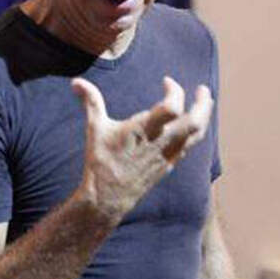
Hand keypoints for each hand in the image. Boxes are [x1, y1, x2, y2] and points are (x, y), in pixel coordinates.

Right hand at [70, 76, 213, 222]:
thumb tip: (75, 81)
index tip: (167, 81)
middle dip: (203, 103)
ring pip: (196, 135)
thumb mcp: (95, 128)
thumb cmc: (100, 161)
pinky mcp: (168, 165)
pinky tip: (189, 126)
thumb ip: (90, 102)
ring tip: (204, 103)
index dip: (174, 90)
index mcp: (145, 130)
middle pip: (195, 121)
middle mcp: (161, 143)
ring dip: (203, 116)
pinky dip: (193, 132)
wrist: (107, 197)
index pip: (173, 106)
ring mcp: (167, 155)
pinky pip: (188, 146)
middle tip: (203, 89)